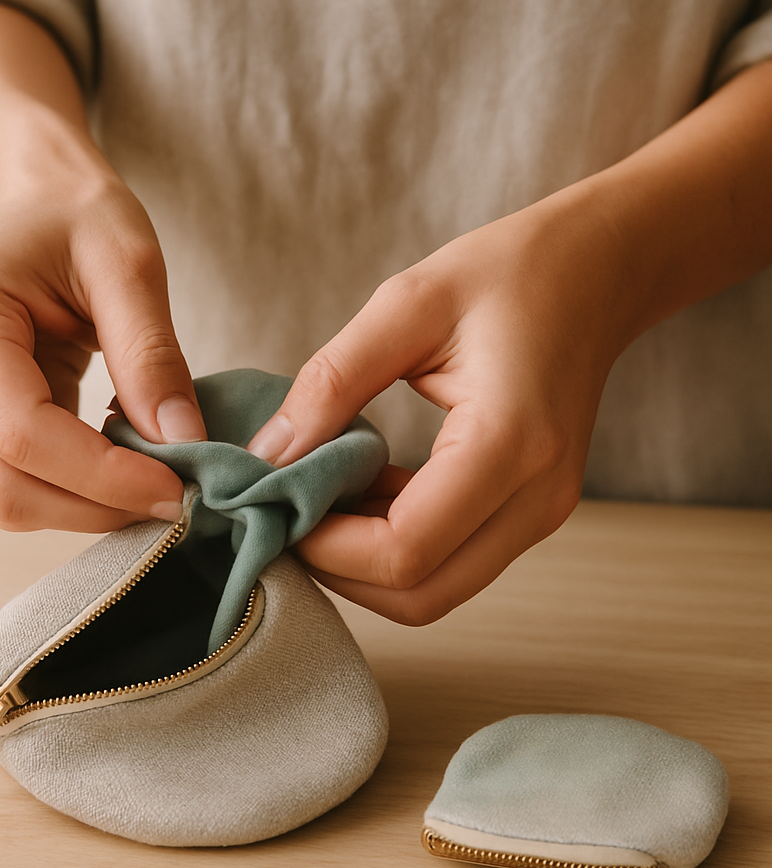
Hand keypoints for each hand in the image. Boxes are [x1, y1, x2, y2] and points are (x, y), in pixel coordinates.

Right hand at [0, 167, 205, 532]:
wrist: (38, 204)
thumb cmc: (77, 216)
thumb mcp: (129, 263)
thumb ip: (151, 354)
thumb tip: (182, 442)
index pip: (21, 432)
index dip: (102, 475)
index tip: (178, 488)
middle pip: (4, 485)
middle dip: (96, 506)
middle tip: (178, 498)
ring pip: (7, 498)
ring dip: (87, 508)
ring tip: (158, 482)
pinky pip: (18, 482)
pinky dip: (76, 492)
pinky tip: (127, 468)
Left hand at [247, 193, 631, 624]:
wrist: (596, 271)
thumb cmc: (507, 274)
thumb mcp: (406, 306)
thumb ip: (332, 383)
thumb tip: (269, 456)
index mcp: (510, 444)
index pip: (405, 551)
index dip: (326, 548)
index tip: (273, 504)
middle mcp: (536, 498)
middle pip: (420, 596)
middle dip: (339, 571)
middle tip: (286, 513)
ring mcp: (541, 512)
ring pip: (435, 589)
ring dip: (365, 564)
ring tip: (317, 499)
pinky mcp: (530, 510)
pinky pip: (453, 559)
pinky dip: (396, 545)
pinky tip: (362, 491)